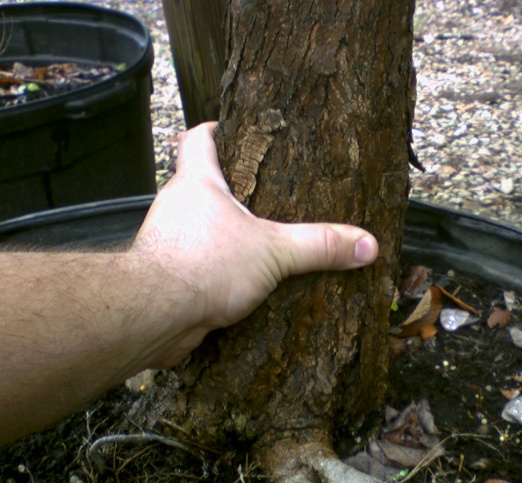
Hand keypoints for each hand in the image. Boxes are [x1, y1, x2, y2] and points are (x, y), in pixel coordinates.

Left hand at [131, 122, 378, 365]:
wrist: (156, 314)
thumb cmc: (202, 265)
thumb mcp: (273, 251)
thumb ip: (319, 245)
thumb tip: (365, 244)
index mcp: (197, 183)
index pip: (198, 139)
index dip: (216, 129)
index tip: (234, 128)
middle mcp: (178, 207)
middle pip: (201, 185)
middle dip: (231, 190)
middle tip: (268, 195)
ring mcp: (170, 242)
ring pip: (200, 228)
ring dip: (225, 234)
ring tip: (261, 241)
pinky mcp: (171, 276)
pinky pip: (198, 264)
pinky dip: (218, 269)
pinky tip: (243, 283)